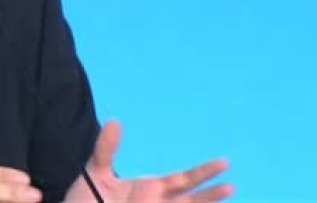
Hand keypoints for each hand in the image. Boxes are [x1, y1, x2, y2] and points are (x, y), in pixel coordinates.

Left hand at [65, 121, 234, 202]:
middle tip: (232, 185)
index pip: (184, 180)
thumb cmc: (84, 200)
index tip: (225, 163)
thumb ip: (106, 149)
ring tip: (226, 194)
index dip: (204, 173)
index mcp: (151, 188)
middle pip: (191, 199)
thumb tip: (116, 122)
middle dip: (211, 194)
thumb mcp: (95, 171)